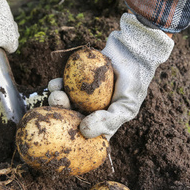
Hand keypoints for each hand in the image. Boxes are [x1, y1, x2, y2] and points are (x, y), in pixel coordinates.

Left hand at [49, 13, 173, 138]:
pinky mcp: (75, 81)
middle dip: (61, 112)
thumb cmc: (133, 84)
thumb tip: (83, 131)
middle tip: (59, 102)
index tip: (67, 128)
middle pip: (69, 118)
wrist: (132, 54)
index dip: (72, 135)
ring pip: (64, 102)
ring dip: (56, 99)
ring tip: (56, 93)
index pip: (84, 136)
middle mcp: (89, 112)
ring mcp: (81, 96)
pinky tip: (56, 83)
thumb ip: (108, 121)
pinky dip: (57, 85)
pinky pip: (63, 85)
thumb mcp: (126, 107)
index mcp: (101, 123)